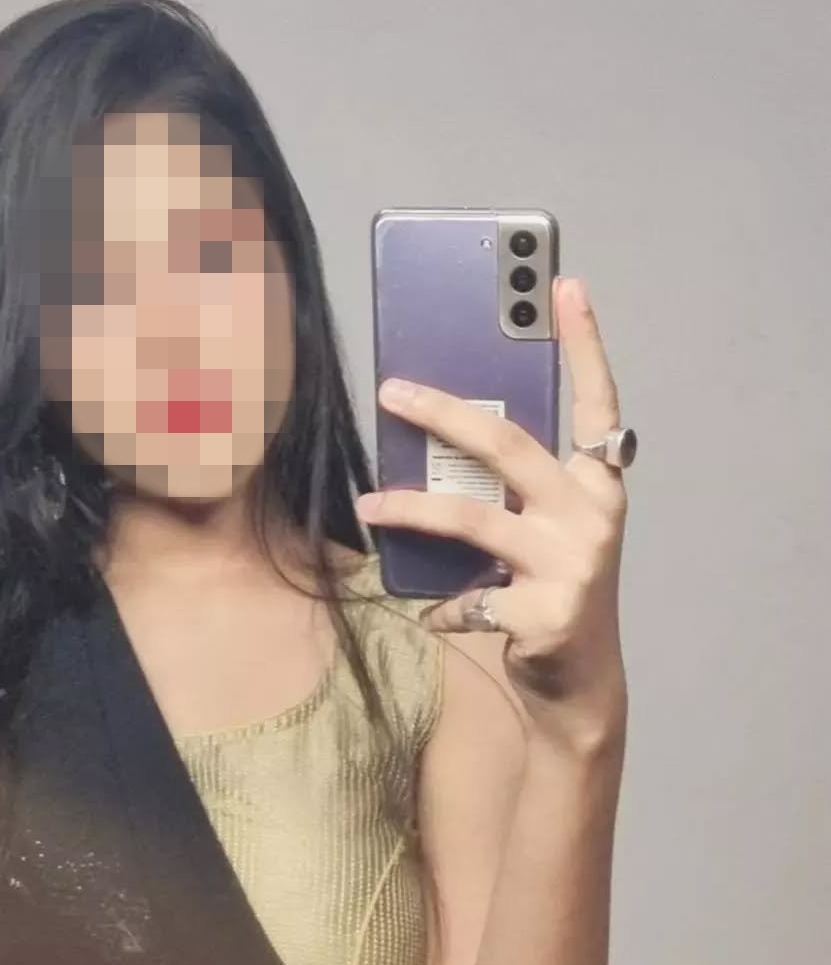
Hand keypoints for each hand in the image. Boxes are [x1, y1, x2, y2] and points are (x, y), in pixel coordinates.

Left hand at [355, 276, 628, 746]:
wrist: (581, 681)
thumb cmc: (553, 587)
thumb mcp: (544, 527)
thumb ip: (513, 485)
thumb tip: (439, 430)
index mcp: (598, 482)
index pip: (596, 400)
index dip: (583, 342)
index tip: (561, 284)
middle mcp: (594, 513)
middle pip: (507, 446)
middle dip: (443, 413)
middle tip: (392, 391)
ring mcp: (573, 563)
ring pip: (473, 518)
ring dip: (409, 509)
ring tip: (367, 505)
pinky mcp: (547, 610)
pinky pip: (468, 597)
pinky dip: (442, 605)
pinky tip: (430, 612)